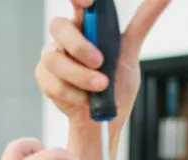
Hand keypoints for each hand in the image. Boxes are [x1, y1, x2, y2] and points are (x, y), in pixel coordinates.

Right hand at [37, 0, 171, 130]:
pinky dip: (73, 94)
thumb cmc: (116, 84)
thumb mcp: (131, 52)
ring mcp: (52, 57)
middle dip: (80, 46)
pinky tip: (86, 99)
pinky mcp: (44, 78)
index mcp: (86, 25)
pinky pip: (53, 82)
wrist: (104, 120)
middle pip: (59, 27)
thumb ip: (143, 22)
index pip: (77, 3)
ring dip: (80, 76)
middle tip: (100, 62)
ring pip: (54, 59)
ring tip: (100, 87)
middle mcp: (66, 37)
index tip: (89, 3)